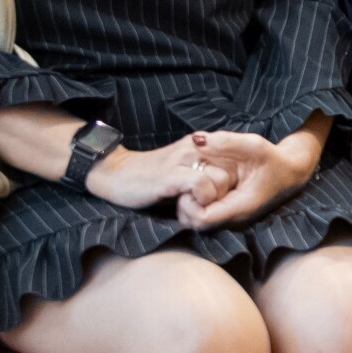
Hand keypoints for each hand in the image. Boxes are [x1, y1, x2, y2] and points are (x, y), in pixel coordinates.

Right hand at [86, 133, 235, 214]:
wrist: (114, 174)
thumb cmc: (149, 177)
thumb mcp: (183, 169)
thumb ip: (203, 171)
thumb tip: (227, 186)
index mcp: (200, 146)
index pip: (236, 161)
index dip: (233, 184)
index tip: (220, 198)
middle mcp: (196, 148)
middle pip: (234, 172)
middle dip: (225, 194)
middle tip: (205, 204)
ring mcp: (184, 161)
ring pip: (221, 179)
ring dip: (213, 199)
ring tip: (195, 206)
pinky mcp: (172, 174)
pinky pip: (202, 185)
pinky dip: (202, 199)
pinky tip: (188, 205)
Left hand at [175, 129, 321, 229]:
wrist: (291, 170)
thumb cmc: (274, 159)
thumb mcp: (254, 145)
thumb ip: (226, 142)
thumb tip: (197, 139)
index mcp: (239, 207)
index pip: (201, 219)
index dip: (189, 203)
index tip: (190, 183)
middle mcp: (233, 217)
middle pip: (193, 223)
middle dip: (183, 203)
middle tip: (185, 181)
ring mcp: (229, 216)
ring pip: (194, 220)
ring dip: (187, 203)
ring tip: (191, 181)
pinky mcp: (226, 211)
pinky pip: (201, 213)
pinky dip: (194, 201)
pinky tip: (198, 184)